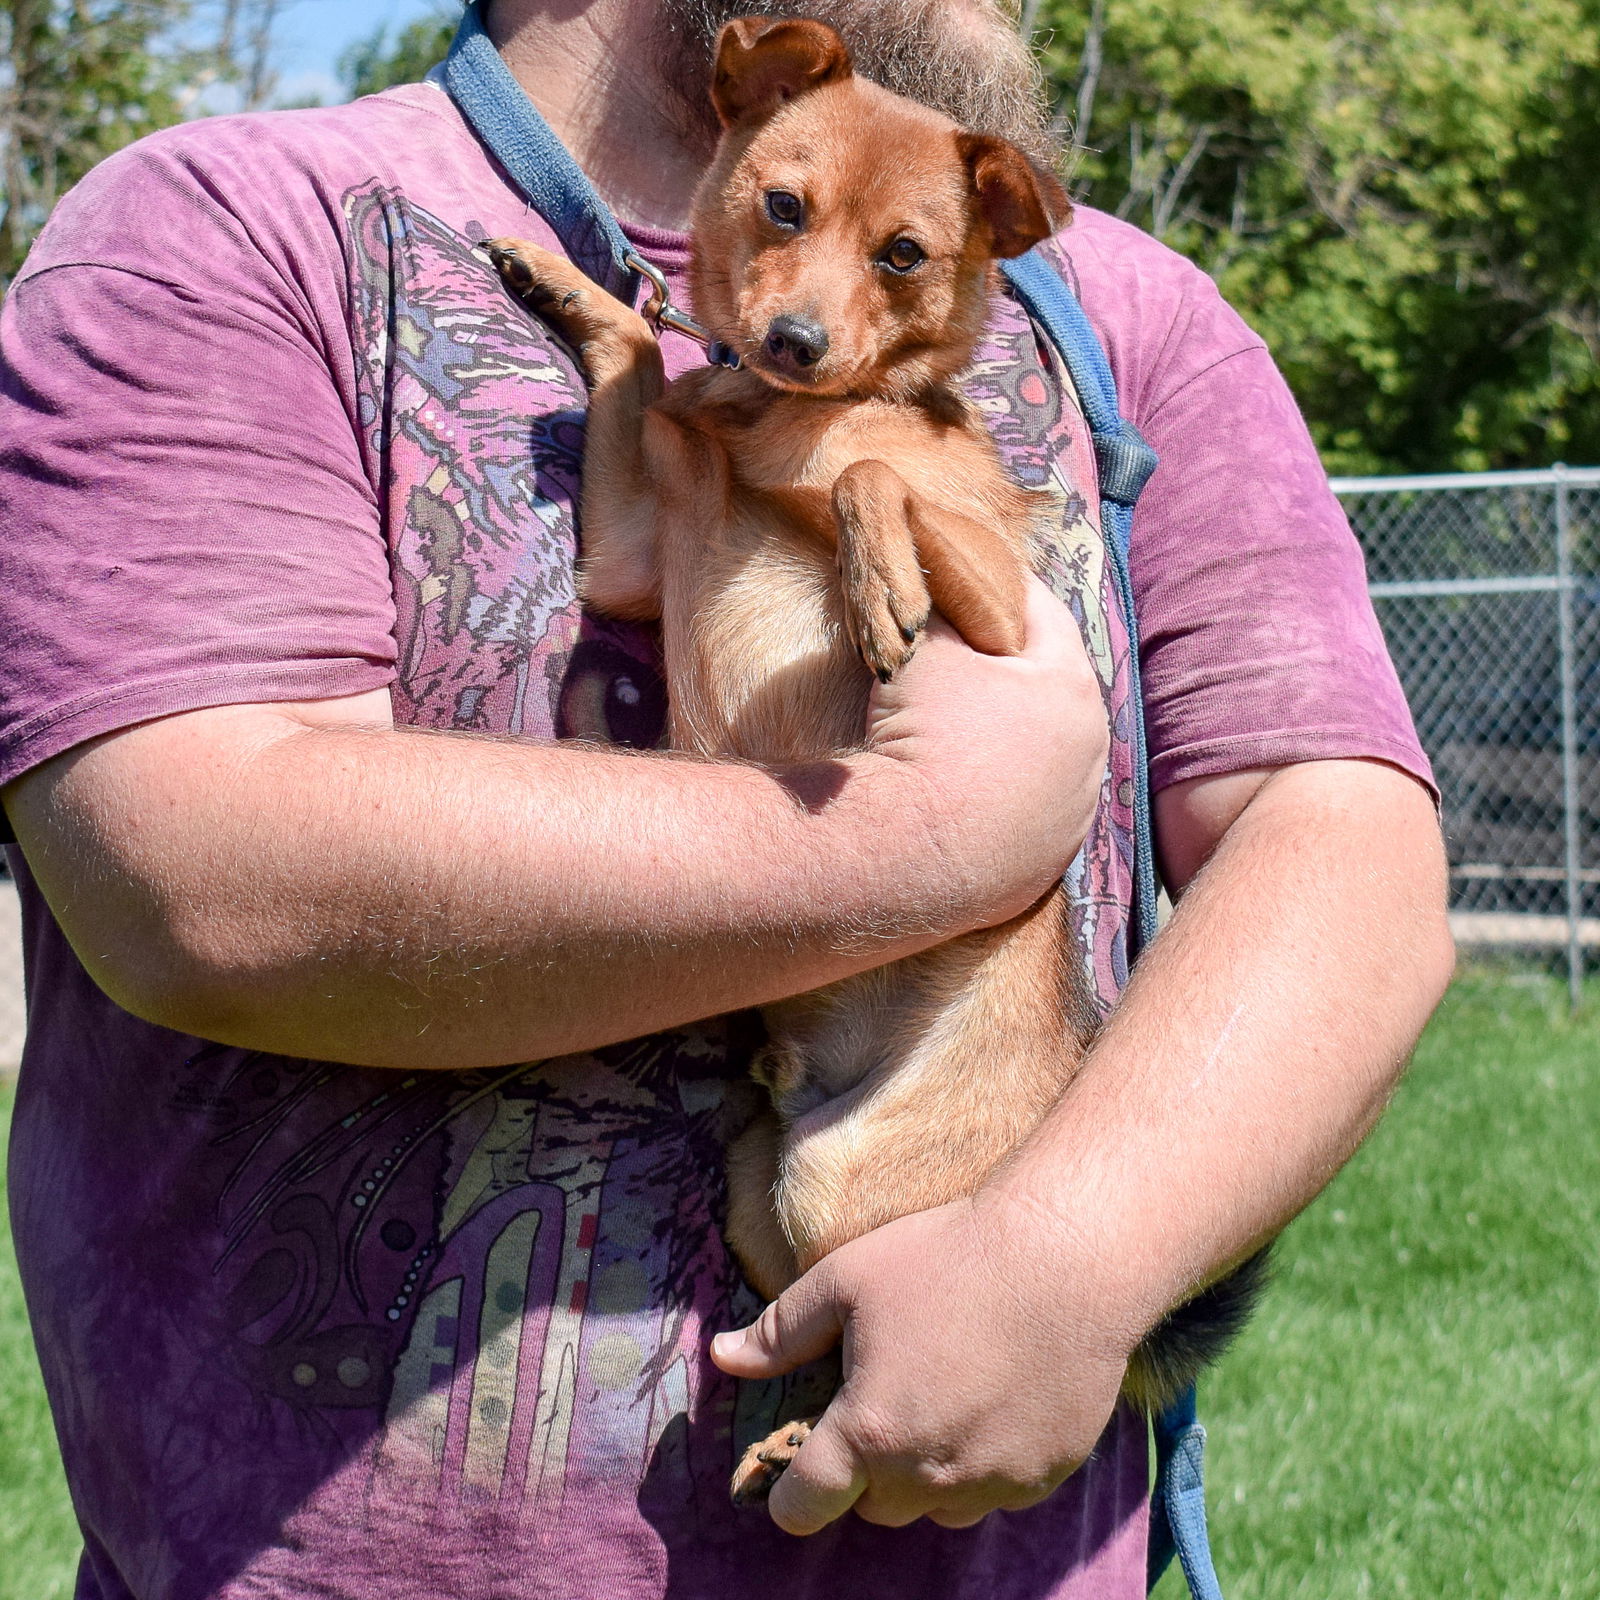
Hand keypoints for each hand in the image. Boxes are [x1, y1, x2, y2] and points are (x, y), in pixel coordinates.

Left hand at [710, 1189, 1136, 1533]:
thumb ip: (781, 1330)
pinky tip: (990, 1402)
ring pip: (936, 1508)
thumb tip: (723, 1356)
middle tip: (878, 1405)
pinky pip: (995, 1493)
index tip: (793, 1477)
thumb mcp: (848, 1279)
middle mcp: (928, 1474)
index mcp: (868, 1432)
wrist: (1066, 1259)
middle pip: (874, 1509)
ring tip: (936, 1402)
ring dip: (923, 1476)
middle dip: (863, 1472)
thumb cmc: (948, 1259)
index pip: (805, 1506)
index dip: (788, 1498)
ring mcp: (992, 1481)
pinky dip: (982, 1465)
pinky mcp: (1045, 1476)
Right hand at [861, 577, 1108, 928]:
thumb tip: (934, 581)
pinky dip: (1006, 787)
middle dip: (1006, 662)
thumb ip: (938, 609)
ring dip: (1011, 730)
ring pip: (1046, 747)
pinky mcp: (1052, 858)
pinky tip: (966, 787)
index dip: (995, 587)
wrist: (907, 857)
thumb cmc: (922, 742)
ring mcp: (1077, 809)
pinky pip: (1033, 803)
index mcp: (1072, 686)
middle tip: (957, 648)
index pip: (1039, 610)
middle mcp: (1091, 747)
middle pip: (1048, 681)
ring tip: (960, 726)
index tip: (962, 577)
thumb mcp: (922, 652)